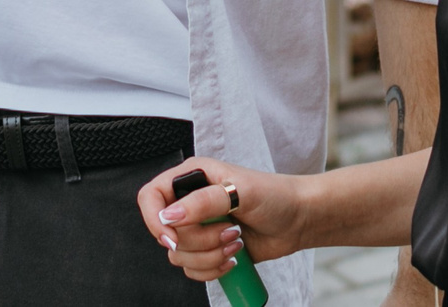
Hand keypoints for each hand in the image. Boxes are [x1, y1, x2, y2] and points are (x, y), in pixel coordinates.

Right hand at [139, 158, 305, 282]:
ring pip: (178, 256)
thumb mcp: (242, 192)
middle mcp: (189, 202)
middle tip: (230, 231)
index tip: (172, 237)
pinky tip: (234, 257)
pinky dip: (212, 270)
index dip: (154, 219)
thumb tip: (169, 215)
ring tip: (236, 241)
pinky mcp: (207, 250)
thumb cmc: (275, 196)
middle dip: (199, 241)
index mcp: (192, 177)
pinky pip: (192, 270)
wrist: (297, 220)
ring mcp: (198, 228)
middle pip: (167, 233)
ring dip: (208, 256)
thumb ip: (204, 201)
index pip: (150, 196)